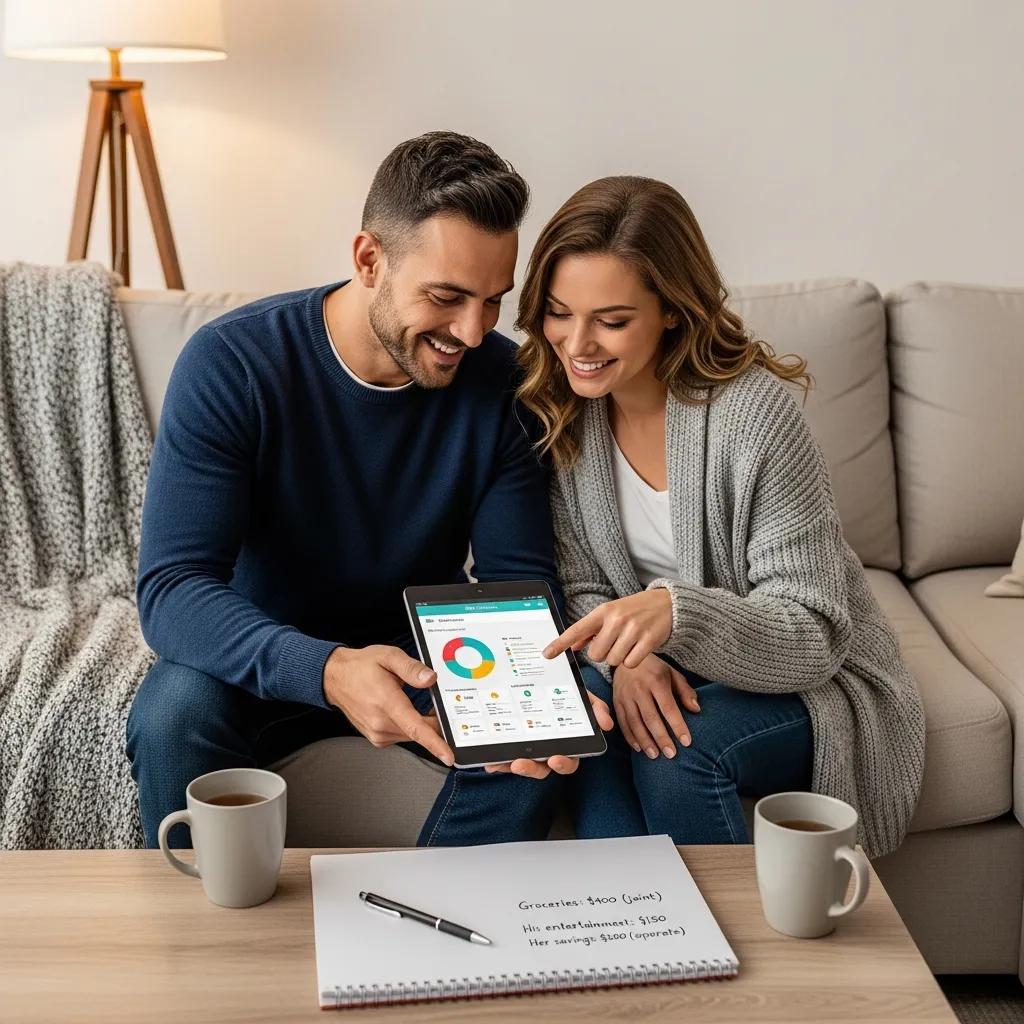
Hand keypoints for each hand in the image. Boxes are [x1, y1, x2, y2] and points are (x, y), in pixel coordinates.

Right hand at [322, 645, 453, 765]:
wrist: (336, 678)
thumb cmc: (361, 667)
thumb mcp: (388, 656)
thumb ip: (411, 668)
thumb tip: (431, 679)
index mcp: (387, 703)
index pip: (416, 728)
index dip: (435, 743)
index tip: (449, 756)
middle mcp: (380, 723)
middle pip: (419, 731)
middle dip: (434, 721)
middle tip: (435, 702)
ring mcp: (377, 733)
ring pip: (412, 735)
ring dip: (420, 723)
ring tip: (409, 701)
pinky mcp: (377, 738)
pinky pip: (402, 736)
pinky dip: (409, 726)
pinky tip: (401, 711)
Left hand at [483, 691, 613, 778]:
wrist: (551, 682)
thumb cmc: (570, 696)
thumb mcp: (585, 697)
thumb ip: (596, 708)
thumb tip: (607, 723)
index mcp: (567, 745)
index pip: (568, 761)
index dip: (562, 763)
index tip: (555, 758)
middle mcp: (549, 752)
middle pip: (542, 769)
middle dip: (531, 768)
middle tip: (521, 763)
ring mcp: (531, 751)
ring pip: (521, 765)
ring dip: (511, 766)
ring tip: (501, 762)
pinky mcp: (513, 748)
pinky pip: (505, 759)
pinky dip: (498, 761)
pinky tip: (489, 761)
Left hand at [543, 589, 672, 668]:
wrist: (667, 603)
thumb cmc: (634, 610)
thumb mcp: (611, 613)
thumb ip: (591, 630)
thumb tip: (573, 645)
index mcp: (603, 611)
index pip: (577, 629)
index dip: (561, 643)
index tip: (547, 654)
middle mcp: (616, 619)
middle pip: (596, 654)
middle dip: (603, 653)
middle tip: (614, 643)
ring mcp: (633, 630)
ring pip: (612, 660)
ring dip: (618, 657)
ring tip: (628, 643)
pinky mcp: (648, 640)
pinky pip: (630, 664)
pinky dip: (632, 661)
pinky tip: (638, 648)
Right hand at [613, 655, 699, 757]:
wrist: (626, 656)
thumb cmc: (655, 669)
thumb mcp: (673, 674)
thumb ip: (685, 691)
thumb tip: (696, 710)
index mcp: (656, 681)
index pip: (668, 708)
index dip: (678, 726)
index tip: (686, 742)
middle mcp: (639, 688)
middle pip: (651, 718)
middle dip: (661, 738)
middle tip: (671, 755)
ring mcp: (625, 695)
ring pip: (635, 722)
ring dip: (645, 741)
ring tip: (654, 756)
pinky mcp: (616, 701)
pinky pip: (622, 722)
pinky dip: (630, 736)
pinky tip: (638, 748)